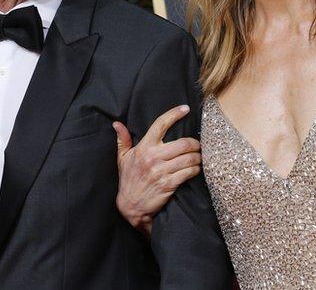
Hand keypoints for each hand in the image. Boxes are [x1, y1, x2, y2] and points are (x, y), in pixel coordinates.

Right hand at [112, 105, 201, 236]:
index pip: (160, 124)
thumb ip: (122, 140)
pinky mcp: (168, 185)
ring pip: (188, 158)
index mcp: (144, 147)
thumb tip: (116, 124)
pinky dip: (195, 170)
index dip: (174, 114)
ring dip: (197, 157)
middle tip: (197, 145)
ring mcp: (161, 171)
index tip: (185, 109)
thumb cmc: (128, 179)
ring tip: (198, 157)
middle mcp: (153, 157)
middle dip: (194, 143)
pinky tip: (195, 169)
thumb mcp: (122, 158)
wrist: (130, 205)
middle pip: (182, 143)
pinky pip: (188, 173)